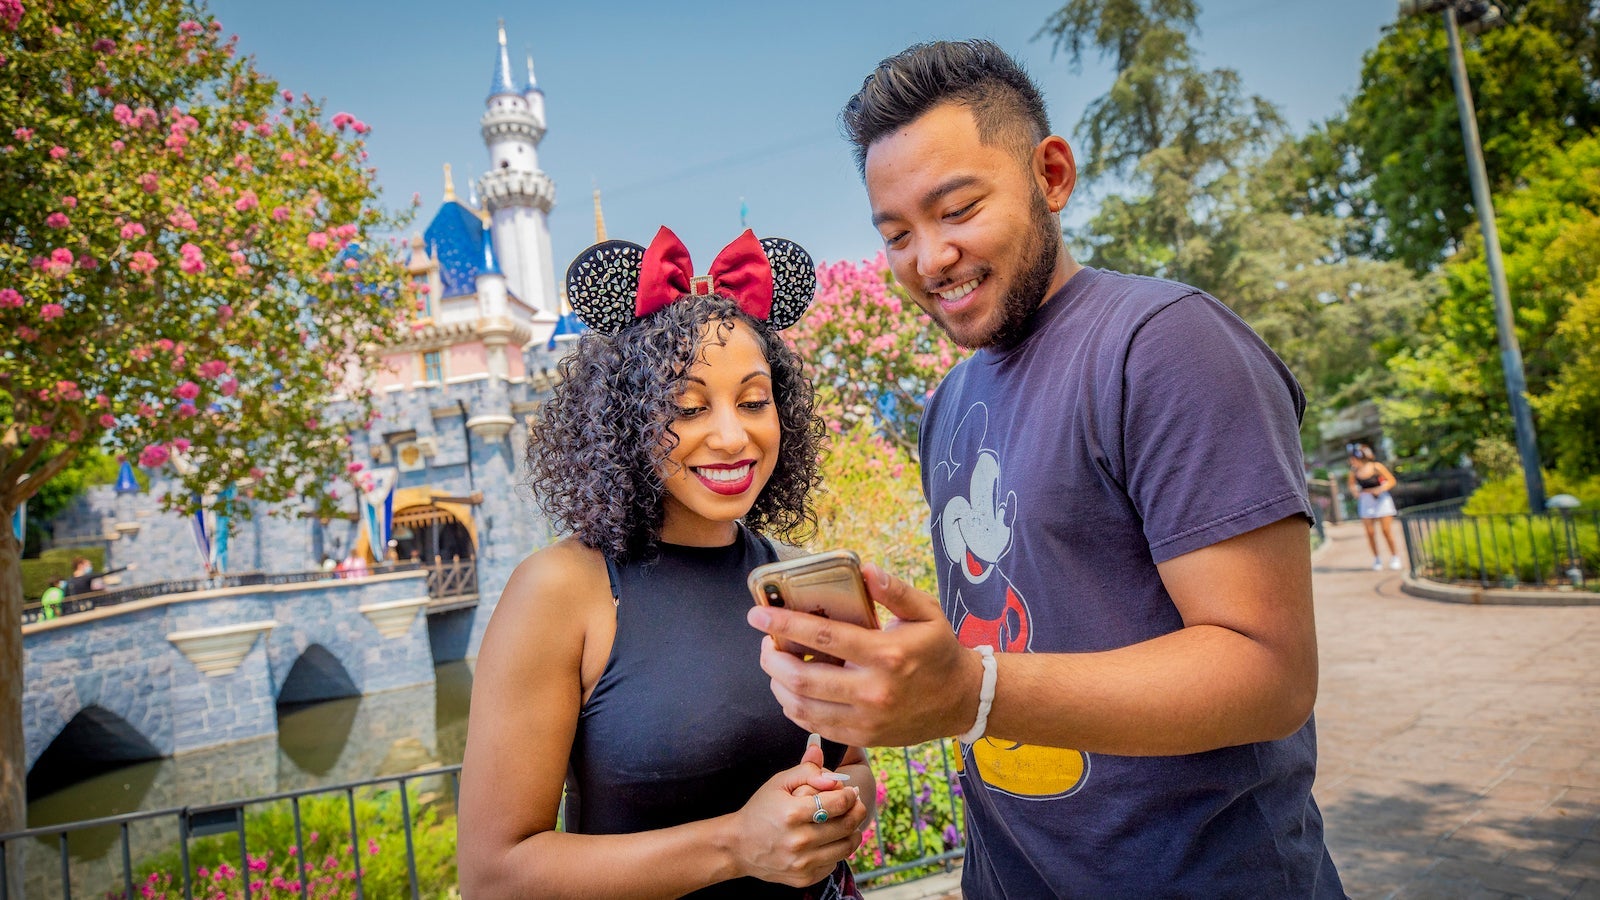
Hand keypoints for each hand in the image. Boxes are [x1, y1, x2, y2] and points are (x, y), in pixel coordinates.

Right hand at [729, 745, 867, 885]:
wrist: (738, 846)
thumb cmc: (760, 810)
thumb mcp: (778, 783)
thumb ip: (807, 771)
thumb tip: (834, 775)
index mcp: (792, 814)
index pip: (839, 803)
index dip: (850, 795)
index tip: (851, 791)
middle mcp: (798, 842)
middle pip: (847, 825)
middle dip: (858, 810)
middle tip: (856, 804)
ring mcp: (802, 863)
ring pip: (846, 846)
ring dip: (853, 831)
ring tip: (847, 821)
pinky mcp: (804, 878)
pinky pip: (834, 863)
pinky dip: (837, 850)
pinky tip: (828, 840)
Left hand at [748, 562, 983, 747]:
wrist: (963, 700)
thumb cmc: (940, 650)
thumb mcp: (925, 612)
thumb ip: (894, 590)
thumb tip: (865, 570)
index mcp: (886, 655)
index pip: (823, 638)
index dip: (784, 624)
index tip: (757, 615)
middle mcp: (873, 691)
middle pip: (802, 678)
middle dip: (771, 658)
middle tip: (763, 643)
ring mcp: (867, 720)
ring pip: (802, 707)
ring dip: (778, 684)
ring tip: (775, 664)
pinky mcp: (864, 738)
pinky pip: (815, 726)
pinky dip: (794, 707)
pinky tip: (791, 689)